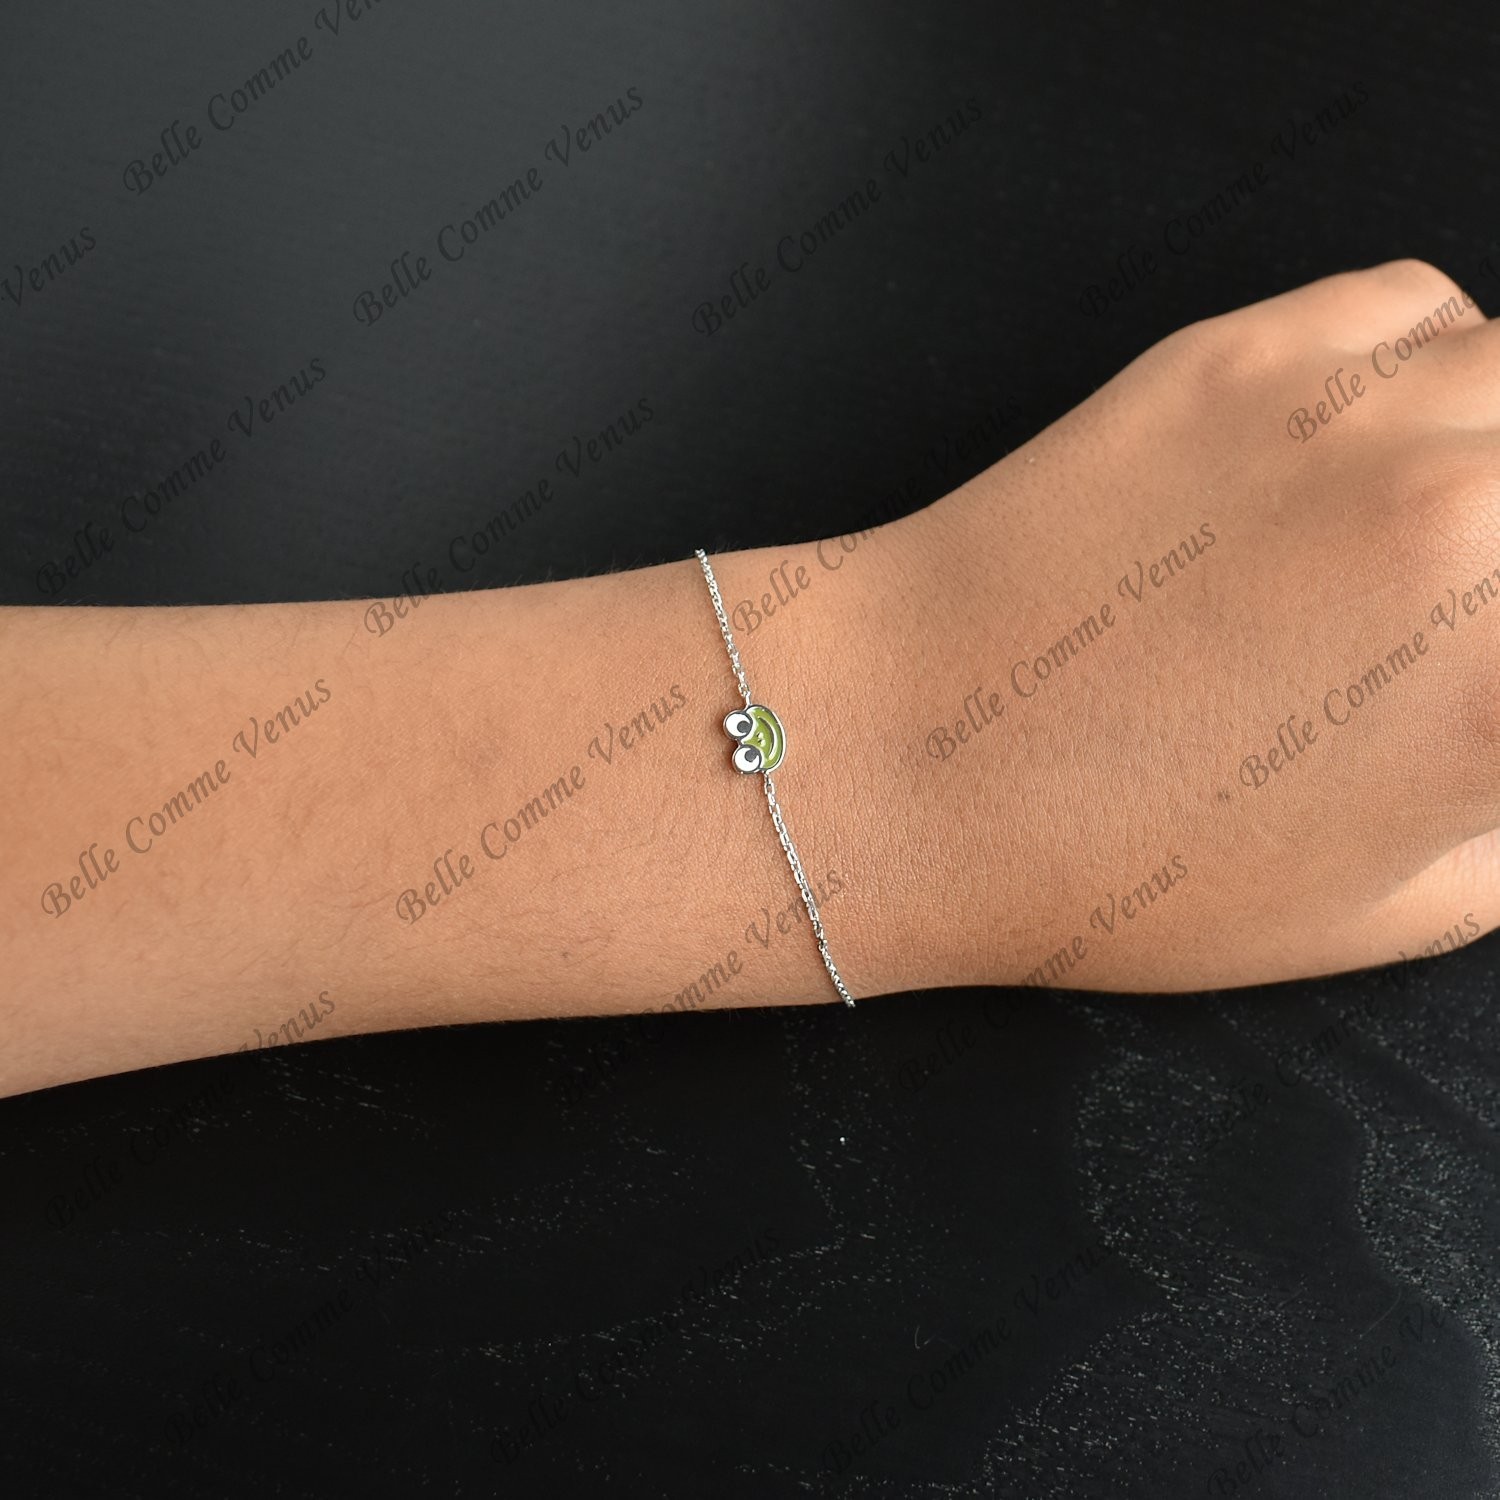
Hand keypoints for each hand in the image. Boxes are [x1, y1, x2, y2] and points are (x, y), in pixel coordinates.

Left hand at [891, 259, 1499, 992]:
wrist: (904, 754)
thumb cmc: (1116, 870)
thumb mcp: (1381, 911)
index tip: (1494, 684)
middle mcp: (1473, 512)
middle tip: (1468, 619)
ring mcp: (1354, 408)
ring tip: (1444, 527)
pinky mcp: (1244, 347)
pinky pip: (1420, 308)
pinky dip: (1433, 367)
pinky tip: (1367, 446)